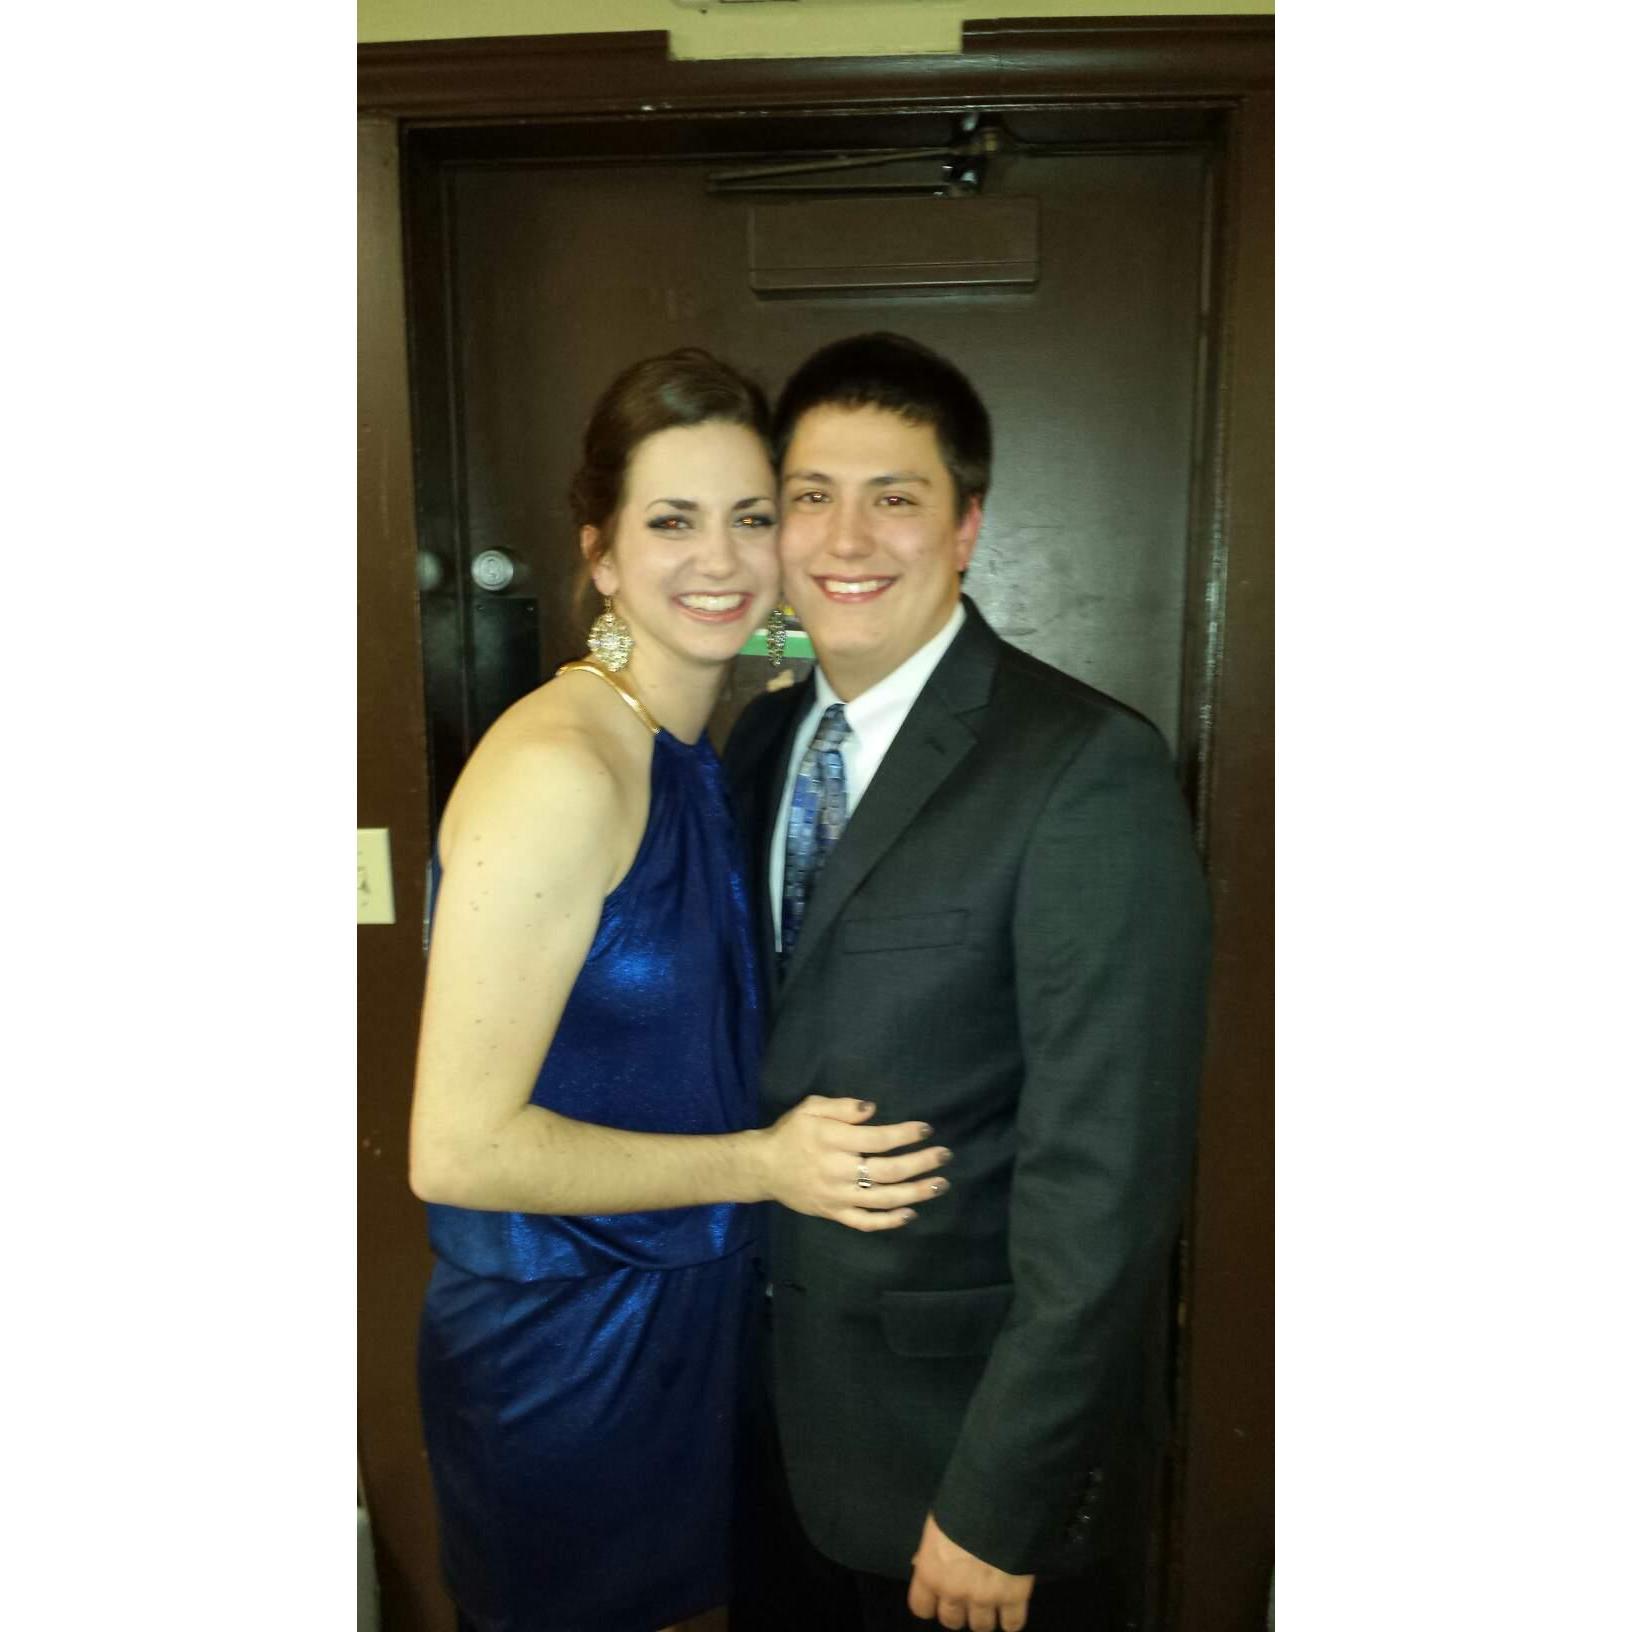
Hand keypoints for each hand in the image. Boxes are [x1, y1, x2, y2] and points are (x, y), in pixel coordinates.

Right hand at [758, 1095, 951, 1231]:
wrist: (763, 1168)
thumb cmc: (790, 1133)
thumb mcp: (810, 1108)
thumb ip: (841, 1106)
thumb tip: (873, 1109)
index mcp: (833, 1141)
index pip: (878, 1138)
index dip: (905, 1134)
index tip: (926, 1129)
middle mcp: (838, 1170)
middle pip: (887, 1171)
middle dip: (920, 1163)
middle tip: (944, 1155)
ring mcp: (837, 1196)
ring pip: (882, 1199)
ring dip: (915, 1193)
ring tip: (939, 1184)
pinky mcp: (834, 1213)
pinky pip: (865, 1222)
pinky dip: (889, 1221)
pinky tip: (910, 1213)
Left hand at [907, 1513, 1034, 1630]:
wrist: (999, 1496)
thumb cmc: (962, 1501)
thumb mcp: (937, 1522)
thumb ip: (931, 1551)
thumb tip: (922, 1564)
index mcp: (931, 1572)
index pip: (921, 1607)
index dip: (930, 1602)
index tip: (938, 1595)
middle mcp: (954, 1591)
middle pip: (951, 1621)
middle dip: (958, 1609)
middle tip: (967, 1594)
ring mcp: (985, 1597)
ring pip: (981, 1626)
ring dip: (984, 1615)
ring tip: (989, 1599)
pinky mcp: (1014, 1597)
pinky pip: (1012, 1624)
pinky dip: (1012, 1619)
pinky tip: (1011, 1607)